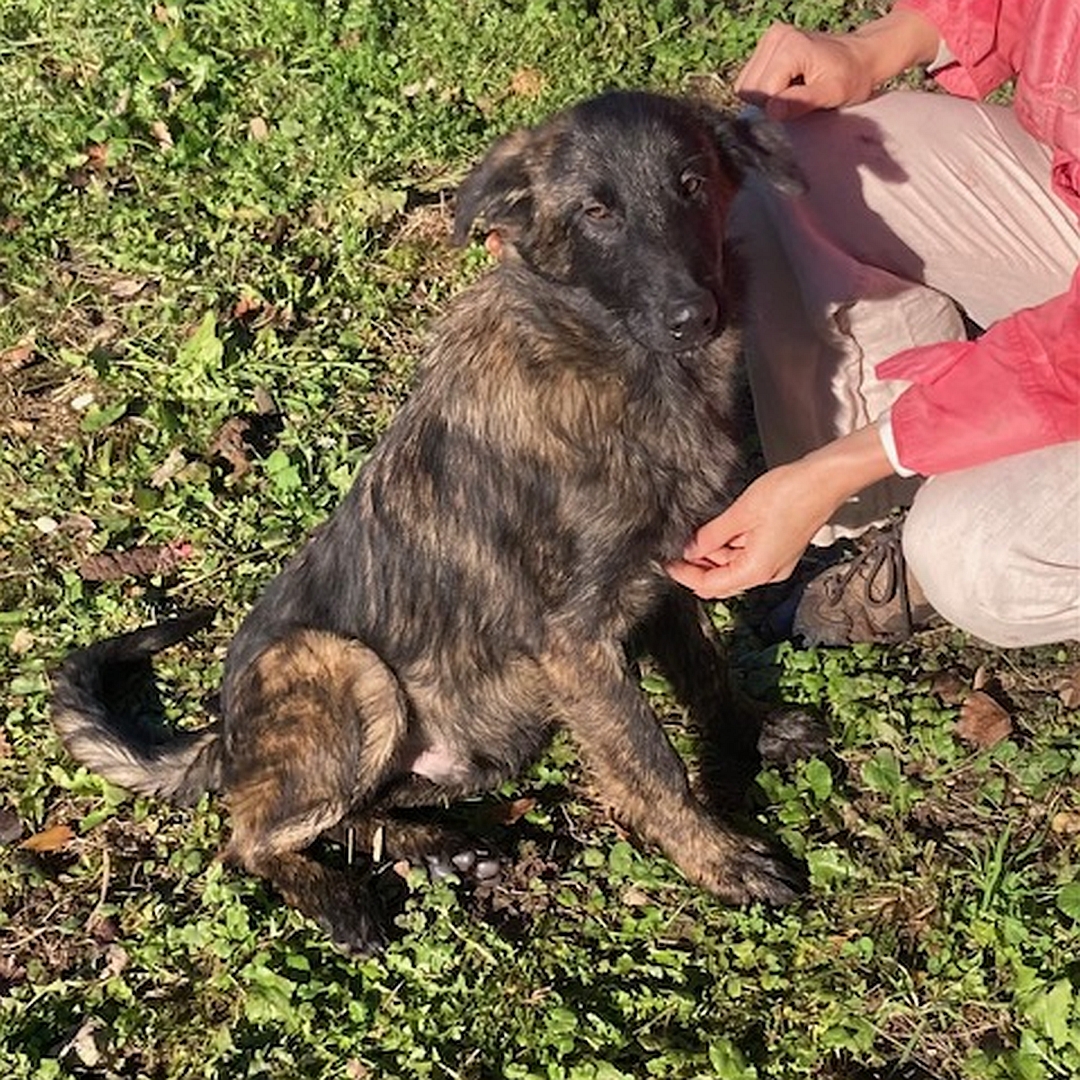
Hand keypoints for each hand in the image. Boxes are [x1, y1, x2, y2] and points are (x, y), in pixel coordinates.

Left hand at [667, 425, 897, 598]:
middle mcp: (767, 574)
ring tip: (694, 535)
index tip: (666, 561)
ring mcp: (775, 563)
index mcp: (756, 570)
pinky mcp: (780, 550)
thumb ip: (712, 536)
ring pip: (734, 569)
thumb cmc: (789, 493)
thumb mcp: (741, 513)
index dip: (685, 575)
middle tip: (675, 549)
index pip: (710, 585)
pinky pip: (747, 557)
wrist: (826, 479)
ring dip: (713, 557)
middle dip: (698, 569)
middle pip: (722, 582)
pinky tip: (717, 532)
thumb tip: (690, 551)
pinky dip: (729, 549)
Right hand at [735, 23, 875, 120]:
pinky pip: (749, 79)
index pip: (762, 92)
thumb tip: (772, 111)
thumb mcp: (831, 94)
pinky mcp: (767, 44)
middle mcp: (776, 36)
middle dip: (768, 101)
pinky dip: (765, 88)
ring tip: (793, 88)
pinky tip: (787, 83)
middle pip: (748, 89)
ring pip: (745, 86)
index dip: (777, 106)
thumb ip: (800, 102)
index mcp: (790, 46)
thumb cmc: (851, 77)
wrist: (862, 58)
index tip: (802, 102)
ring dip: (765, 96)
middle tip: (796, 96)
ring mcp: (770, 38)